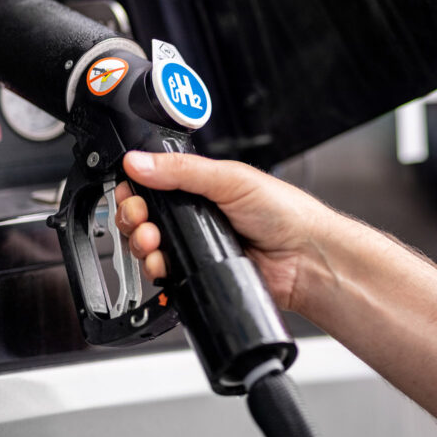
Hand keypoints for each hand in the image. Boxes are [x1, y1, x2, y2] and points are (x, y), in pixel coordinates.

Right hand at [114, 151, 339, 310]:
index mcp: (202, 186)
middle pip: (144, 217)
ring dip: (141, 244)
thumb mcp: (230, 178)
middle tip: (141, 219)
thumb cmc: (285, 212)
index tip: (131, 193)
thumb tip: (139, 161)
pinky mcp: (198, 274)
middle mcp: (196, 216)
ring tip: (153, 243)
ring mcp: (196, 246)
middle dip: (133, 218)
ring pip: (149, 247)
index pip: (154, 184)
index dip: (136, 189)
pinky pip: (165, 275)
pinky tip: (161, 265)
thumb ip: (182, 170)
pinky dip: (156, 270)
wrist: (306, 259)